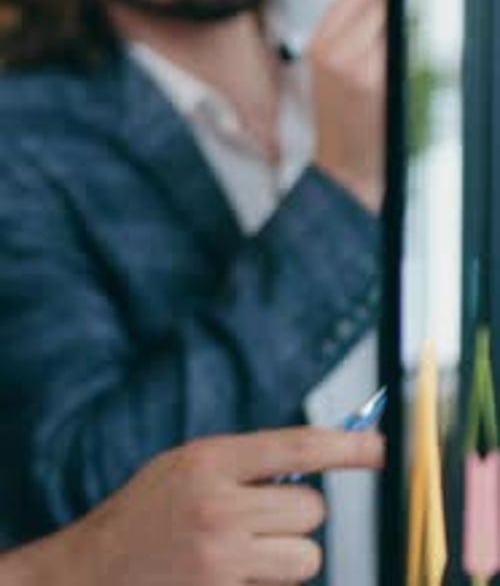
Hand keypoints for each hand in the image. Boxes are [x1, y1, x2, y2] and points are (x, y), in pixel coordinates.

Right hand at [16, 428, 382, 585]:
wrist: (88, 574)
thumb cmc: (141, 515)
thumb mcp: (184, 467)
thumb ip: (241, 464)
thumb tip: (313, 465)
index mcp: (210, 460)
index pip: (299, 445)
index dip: (348, 446)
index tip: (379, 448)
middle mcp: (220, 506)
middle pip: (311, 510)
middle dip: (298, 516)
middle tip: (264, 518)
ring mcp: (222, 560)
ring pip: (307, 558)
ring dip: (289, 556)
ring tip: (246, 552)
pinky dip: (270, 585)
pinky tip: (233, 576)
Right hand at [308, 0, 386, 211]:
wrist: (345, 165)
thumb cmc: (343, 120)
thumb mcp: (329, 68)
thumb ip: (344, 27)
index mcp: (318, 43)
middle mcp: (331, 50)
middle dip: (394, 1)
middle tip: (402, 22)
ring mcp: (352, 64)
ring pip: (390, 14)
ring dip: (403, 23)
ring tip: (400, 47)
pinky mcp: (374, 79)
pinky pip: (399, 42)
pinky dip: (407, 45)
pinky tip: (403, 64)